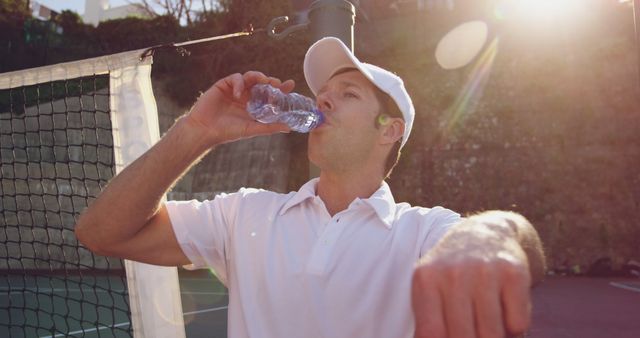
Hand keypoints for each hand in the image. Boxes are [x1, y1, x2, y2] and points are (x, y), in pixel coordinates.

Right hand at [186, 71, 295, 144]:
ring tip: (263, 81)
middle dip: (270, 81)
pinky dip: (239, 83)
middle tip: (276, 83)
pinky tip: (239, 94)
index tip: (290, 84)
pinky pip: (235, 78)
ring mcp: (236, 89)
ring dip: (258, 77)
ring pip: (250, 77)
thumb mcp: (252, 129)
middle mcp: (247, 95)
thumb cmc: (228, 132)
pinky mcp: (224, 85)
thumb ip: (269, 127)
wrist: (205, 130)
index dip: (280, 88)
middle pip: (262, 83)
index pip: (270, 93)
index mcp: (254, 105)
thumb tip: (289, 128)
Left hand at [412, 217, 531, 337]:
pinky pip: (517, 324)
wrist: (486, 233)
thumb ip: (428, 323)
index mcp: (426, 280)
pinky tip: (505, 310)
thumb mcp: (429, 289)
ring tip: (487, 324)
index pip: (431, 334)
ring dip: (493, 337)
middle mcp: (453, 274)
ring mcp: (484, 272)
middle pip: (463, 337)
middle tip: (472, 332)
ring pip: (491, 335)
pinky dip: (514, 329)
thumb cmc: (453, 273)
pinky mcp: (514, 273)